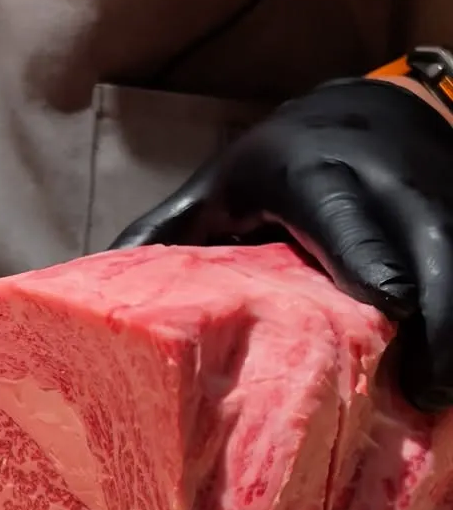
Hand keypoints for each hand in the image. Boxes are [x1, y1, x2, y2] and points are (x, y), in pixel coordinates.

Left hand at [110, 78, 452, 412]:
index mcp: (310, 172)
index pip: (347, 215)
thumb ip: (168, 239)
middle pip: (433, 242)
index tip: (391, 309)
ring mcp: (438, 193)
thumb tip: (92, 312)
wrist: (369, 113)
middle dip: (443, 316)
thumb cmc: (278, 164)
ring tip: (446, 397)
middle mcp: (384, 178)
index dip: (373, 259)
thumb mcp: (218, 189)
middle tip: (431, 392)